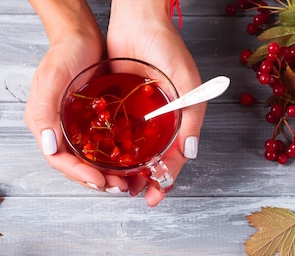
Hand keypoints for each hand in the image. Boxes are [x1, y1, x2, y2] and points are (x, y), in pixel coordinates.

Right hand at [24, 1, 129, 192]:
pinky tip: (126, 162)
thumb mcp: (52, 80)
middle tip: (118, 187)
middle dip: (95, 179)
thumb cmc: (64, 54)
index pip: (58, 160)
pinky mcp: (89, 121)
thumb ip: (44, 113)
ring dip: (104, 173)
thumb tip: (50, 146)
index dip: (78, 174)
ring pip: (88, 159)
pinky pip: (99, 146)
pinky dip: (111, 157)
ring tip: (124, 181)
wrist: (81, 35)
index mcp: (43, 124)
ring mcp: (73, 126)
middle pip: (74, 165)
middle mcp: (56, 129)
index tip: (100, 180)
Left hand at [108, 0, 204, 205]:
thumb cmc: (168, 48)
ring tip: (116, 185)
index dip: (165, 180)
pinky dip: (112, 150)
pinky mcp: (120, 106)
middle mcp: (159, 122)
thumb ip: (192, 118)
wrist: (138, 20)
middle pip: (152, 161)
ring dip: (127, 171)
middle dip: (143, 181)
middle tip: (131, 194)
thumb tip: (190, 154)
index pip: (174, 159)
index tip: (154, 196)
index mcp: (180, 121)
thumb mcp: (187, 83)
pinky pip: (116, 134)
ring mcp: (139, 116)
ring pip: (133, 153)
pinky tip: (102, 161)